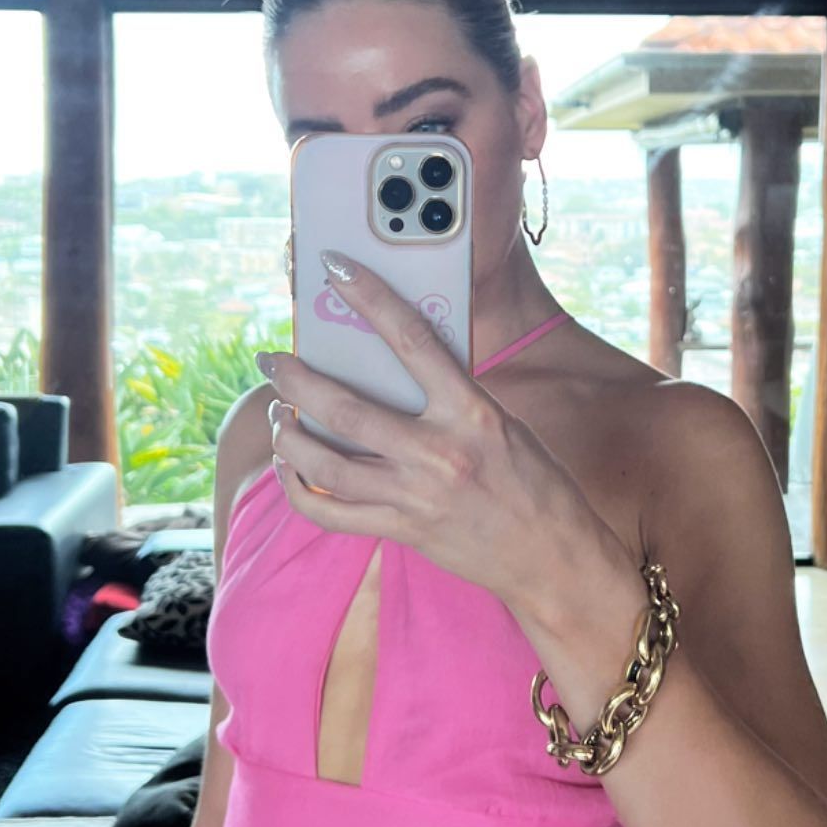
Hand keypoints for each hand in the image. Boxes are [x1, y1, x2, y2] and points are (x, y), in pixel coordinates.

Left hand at [257, 250, 603, 607]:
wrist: (555, 558)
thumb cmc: (533, 481)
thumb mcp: (501, 423)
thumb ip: (450, 397)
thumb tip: (387, 367)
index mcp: (473, 412)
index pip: (412, 338)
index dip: (370, 296)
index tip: (334, 268)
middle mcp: (440, 453)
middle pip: (344, 408)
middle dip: (294, 379)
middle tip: (272, 360)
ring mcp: (416, 496)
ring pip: (324, 462)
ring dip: (287, 434)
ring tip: (277, 415)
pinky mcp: (403, 530)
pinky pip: (329, 511)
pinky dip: (297, 487)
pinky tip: (289, 467)